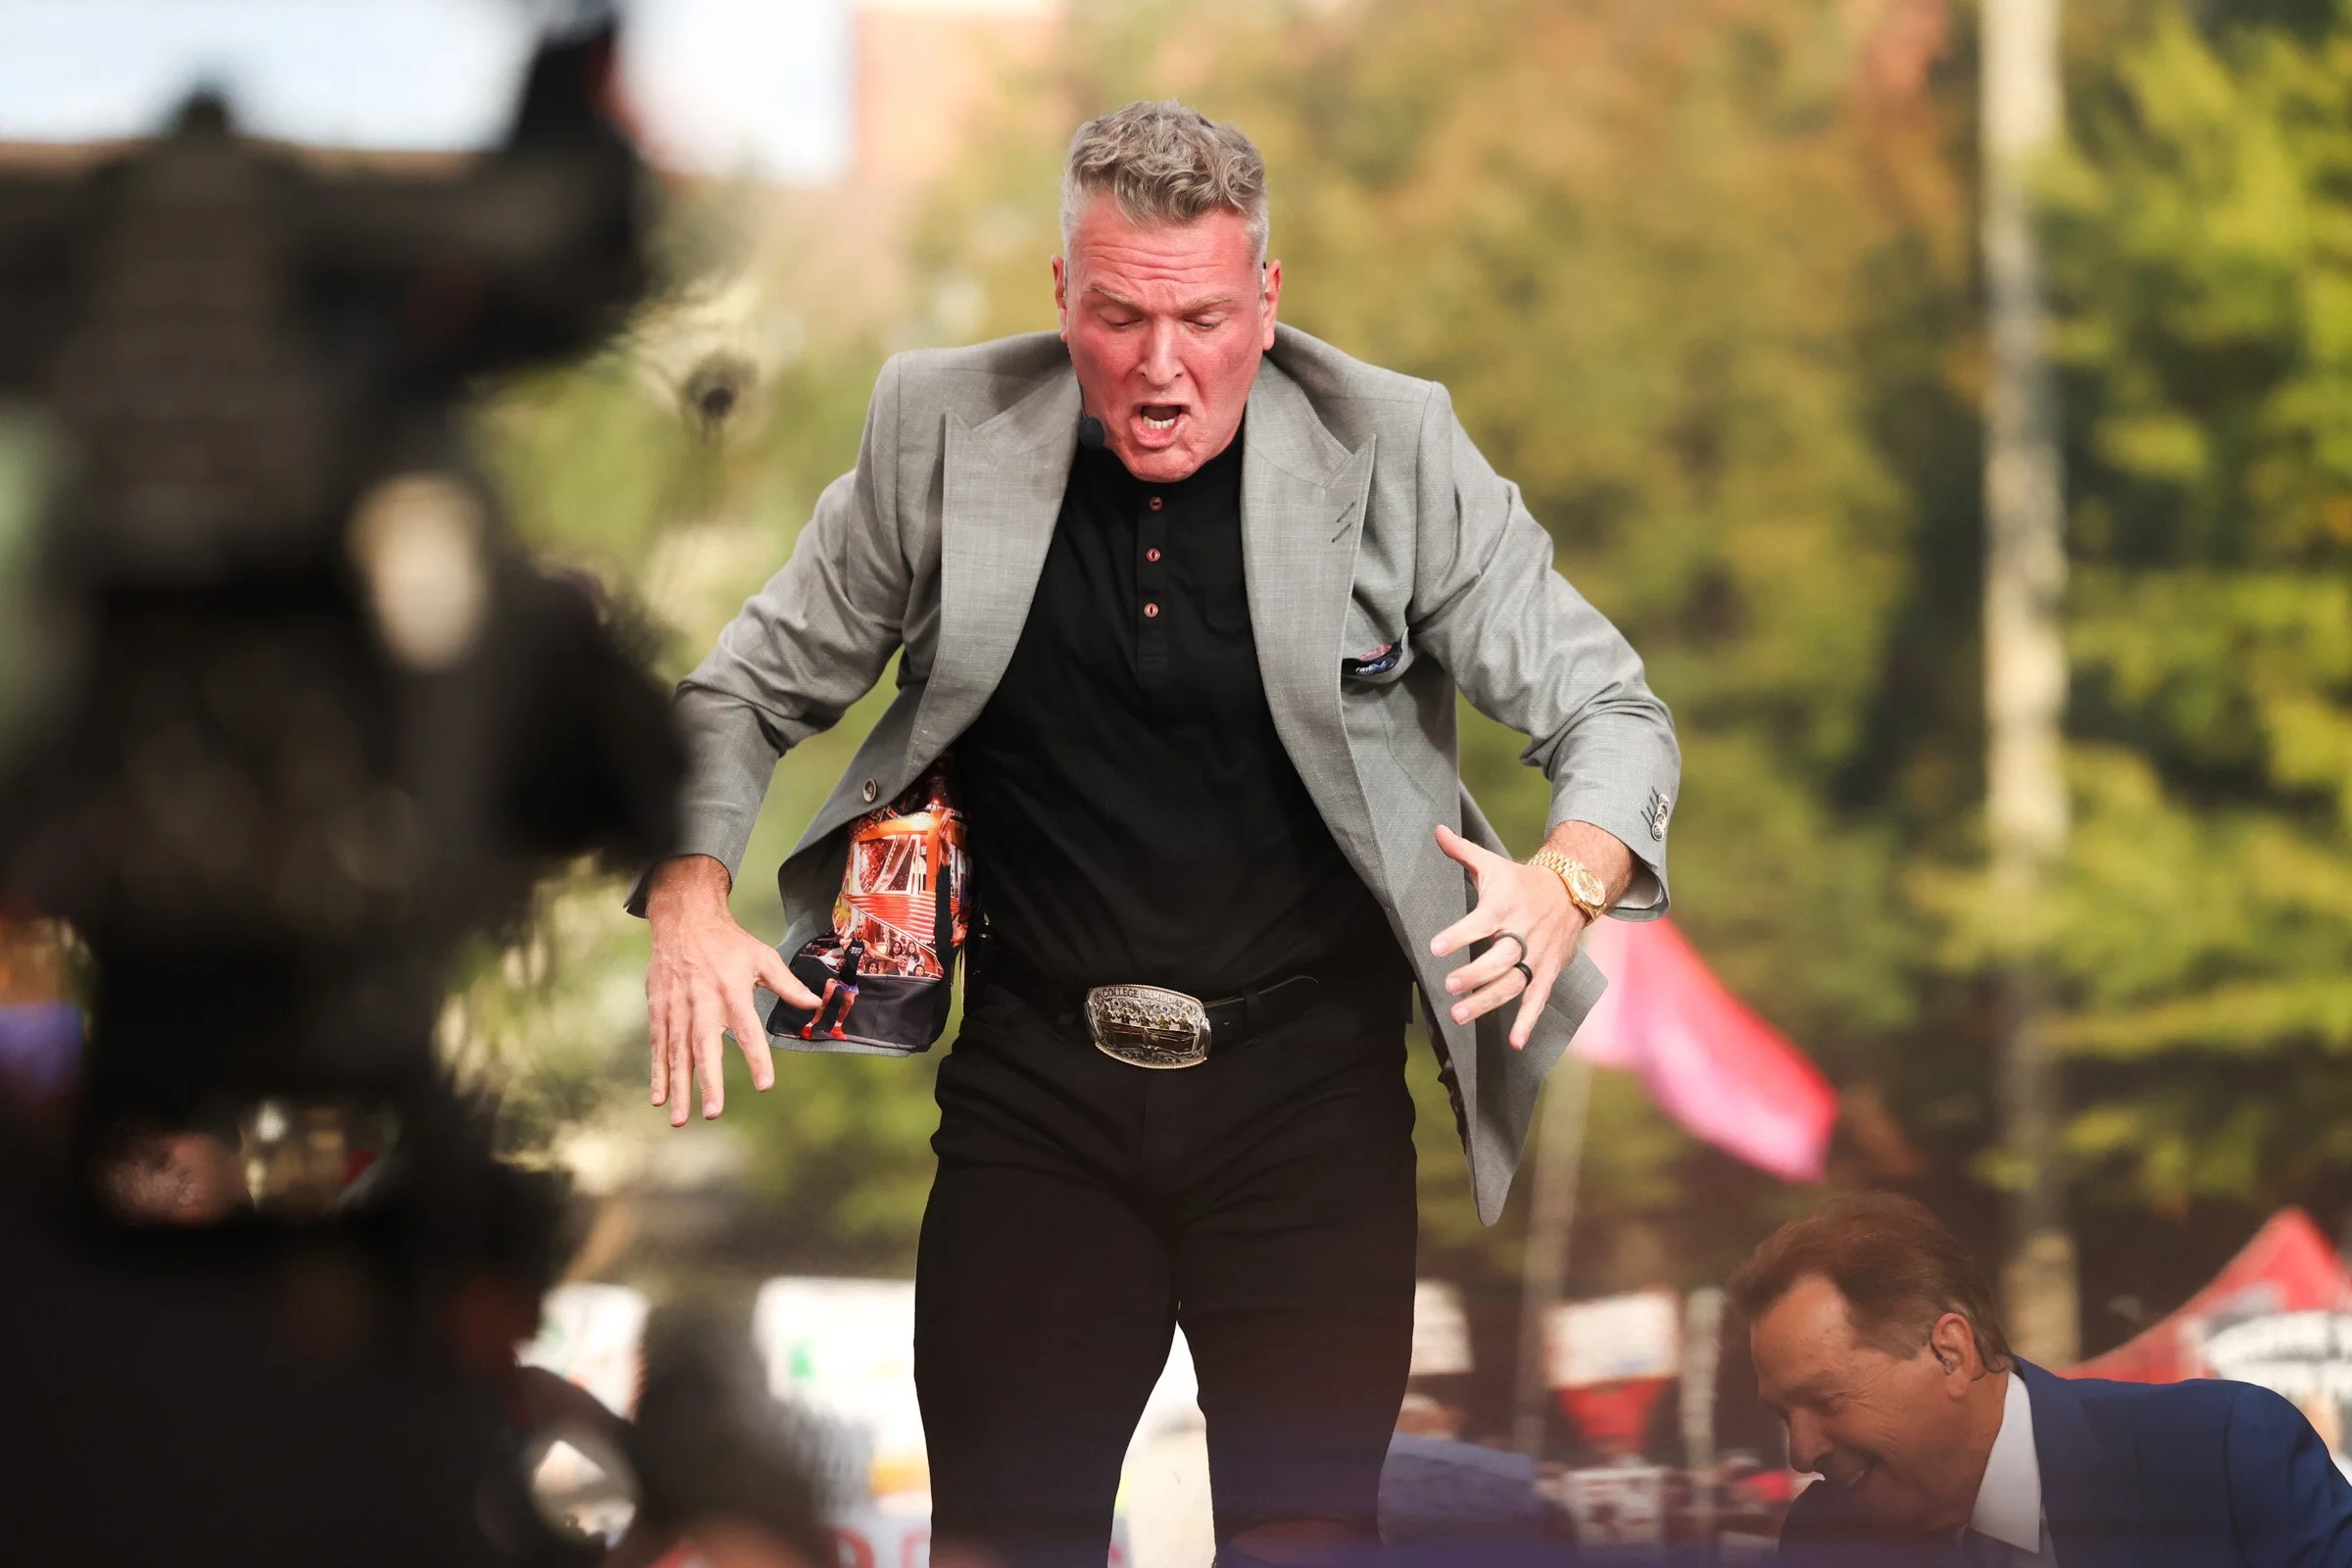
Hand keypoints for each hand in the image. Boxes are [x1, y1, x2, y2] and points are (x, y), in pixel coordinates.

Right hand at [644, 855, 821, 1124]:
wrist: (684, 919)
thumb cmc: (729, 942)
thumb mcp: (762, 957)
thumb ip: (788, 984)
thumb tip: (816, 1004)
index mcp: (732, 991)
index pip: (747, 1030)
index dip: (757, 1058)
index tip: (765, 1085)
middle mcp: (702, 1002)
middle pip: (705, 1047)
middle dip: (708, 1082)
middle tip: (713, 1114)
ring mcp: (677, 1007)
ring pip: (677, 1053)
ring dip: (679, 1087)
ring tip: (679, 1119)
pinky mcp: (659, 1009)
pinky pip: (658, 1045)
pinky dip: (657, 1073)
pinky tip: (659, 1098)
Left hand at [1428, 824, 1586, 1049]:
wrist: (1573, 889)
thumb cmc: (1521, 880)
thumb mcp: (1492, 863)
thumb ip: (1462, 851)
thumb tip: (1435, 829)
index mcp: (1505, 905)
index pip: (1479, 921)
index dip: (1458, 934)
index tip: (1435, 947)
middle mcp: (1523, 932)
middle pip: (1500, 957)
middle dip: (1475, 973)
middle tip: (1449, 985)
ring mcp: (1538, 955)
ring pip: (1514, 982)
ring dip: (1489, 1001)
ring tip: (1459, 1015)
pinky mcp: (1549, 971)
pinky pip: (1539, 999)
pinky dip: (1528, 1022)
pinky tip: (1515, 1042)